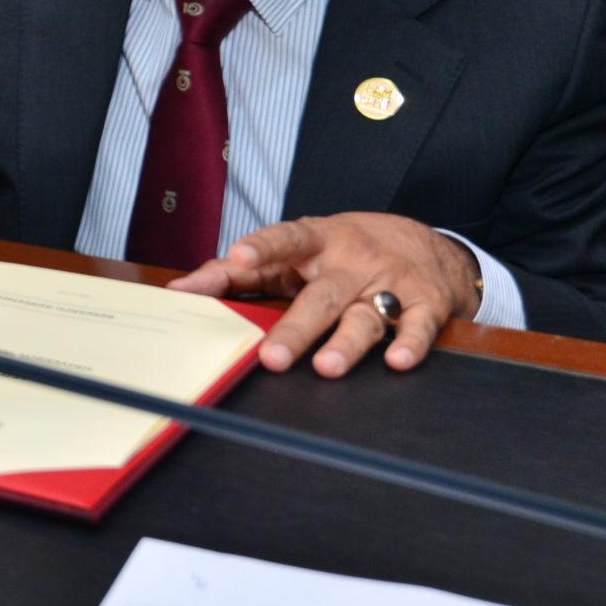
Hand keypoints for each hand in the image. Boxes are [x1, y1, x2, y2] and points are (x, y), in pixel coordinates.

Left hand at [167, 213, 482, 377]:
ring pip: (365, 315)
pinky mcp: (425, 304)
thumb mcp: (292, 253)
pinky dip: (411, 343)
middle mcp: (352, 262)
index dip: (262, 247)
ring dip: (347, 343)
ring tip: (326, 367)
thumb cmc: (341, 252)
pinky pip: (419, 326)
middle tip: (272, 356)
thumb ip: (235, 273)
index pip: (286, 238)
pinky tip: (396, 360)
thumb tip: (179, 291)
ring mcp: (390, 283)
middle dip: (297, 327)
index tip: (237, 257)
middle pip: (321, 295)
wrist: (426, 243)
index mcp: (317, 241)